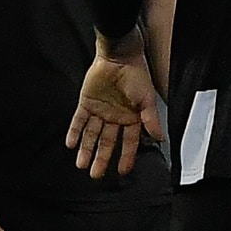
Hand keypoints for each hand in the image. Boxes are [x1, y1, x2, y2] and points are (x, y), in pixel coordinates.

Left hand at [67, 51, 164, 178]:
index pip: (129, 143)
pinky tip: (71, 144)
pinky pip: (79, 120)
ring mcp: (100, 110)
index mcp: (131, 118)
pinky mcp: (86, 102)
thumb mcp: (147, 100)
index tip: (122, 171)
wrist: (119, 56)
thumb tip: (160, 138)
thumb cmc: (137, 75)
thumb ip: (151, 120)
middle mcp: (115, 117)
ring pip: (92, 134)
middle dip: (102, 158)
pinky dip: (74, 132)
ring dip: (86, 149)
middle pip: (107, 142)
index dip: (126, 157)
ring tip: (81, 164)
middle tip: (95, 174)